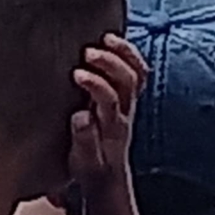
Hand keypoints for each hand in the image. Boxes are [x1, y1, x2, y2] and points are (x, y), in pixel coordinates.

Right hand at [64, 38, 144, 195]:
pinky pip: (138, 71)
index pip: (110, 100)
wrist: (108, 177)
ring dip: (124, 53)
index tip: (76, 74)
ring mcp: (130, 104)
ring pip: (138, 73)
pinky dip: (128, 54)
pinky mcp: (129, 98)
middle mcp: (126, 113)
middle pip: (128, 81)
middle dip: (110, 63)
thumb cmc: (90, 168)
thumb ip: (83, 141)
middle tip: (87, 52)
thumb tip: (81, 116)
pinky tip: (112, 41)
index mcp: (113, 128)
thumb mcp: (82, 163)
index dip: (96, 84)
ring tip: (105, 37)